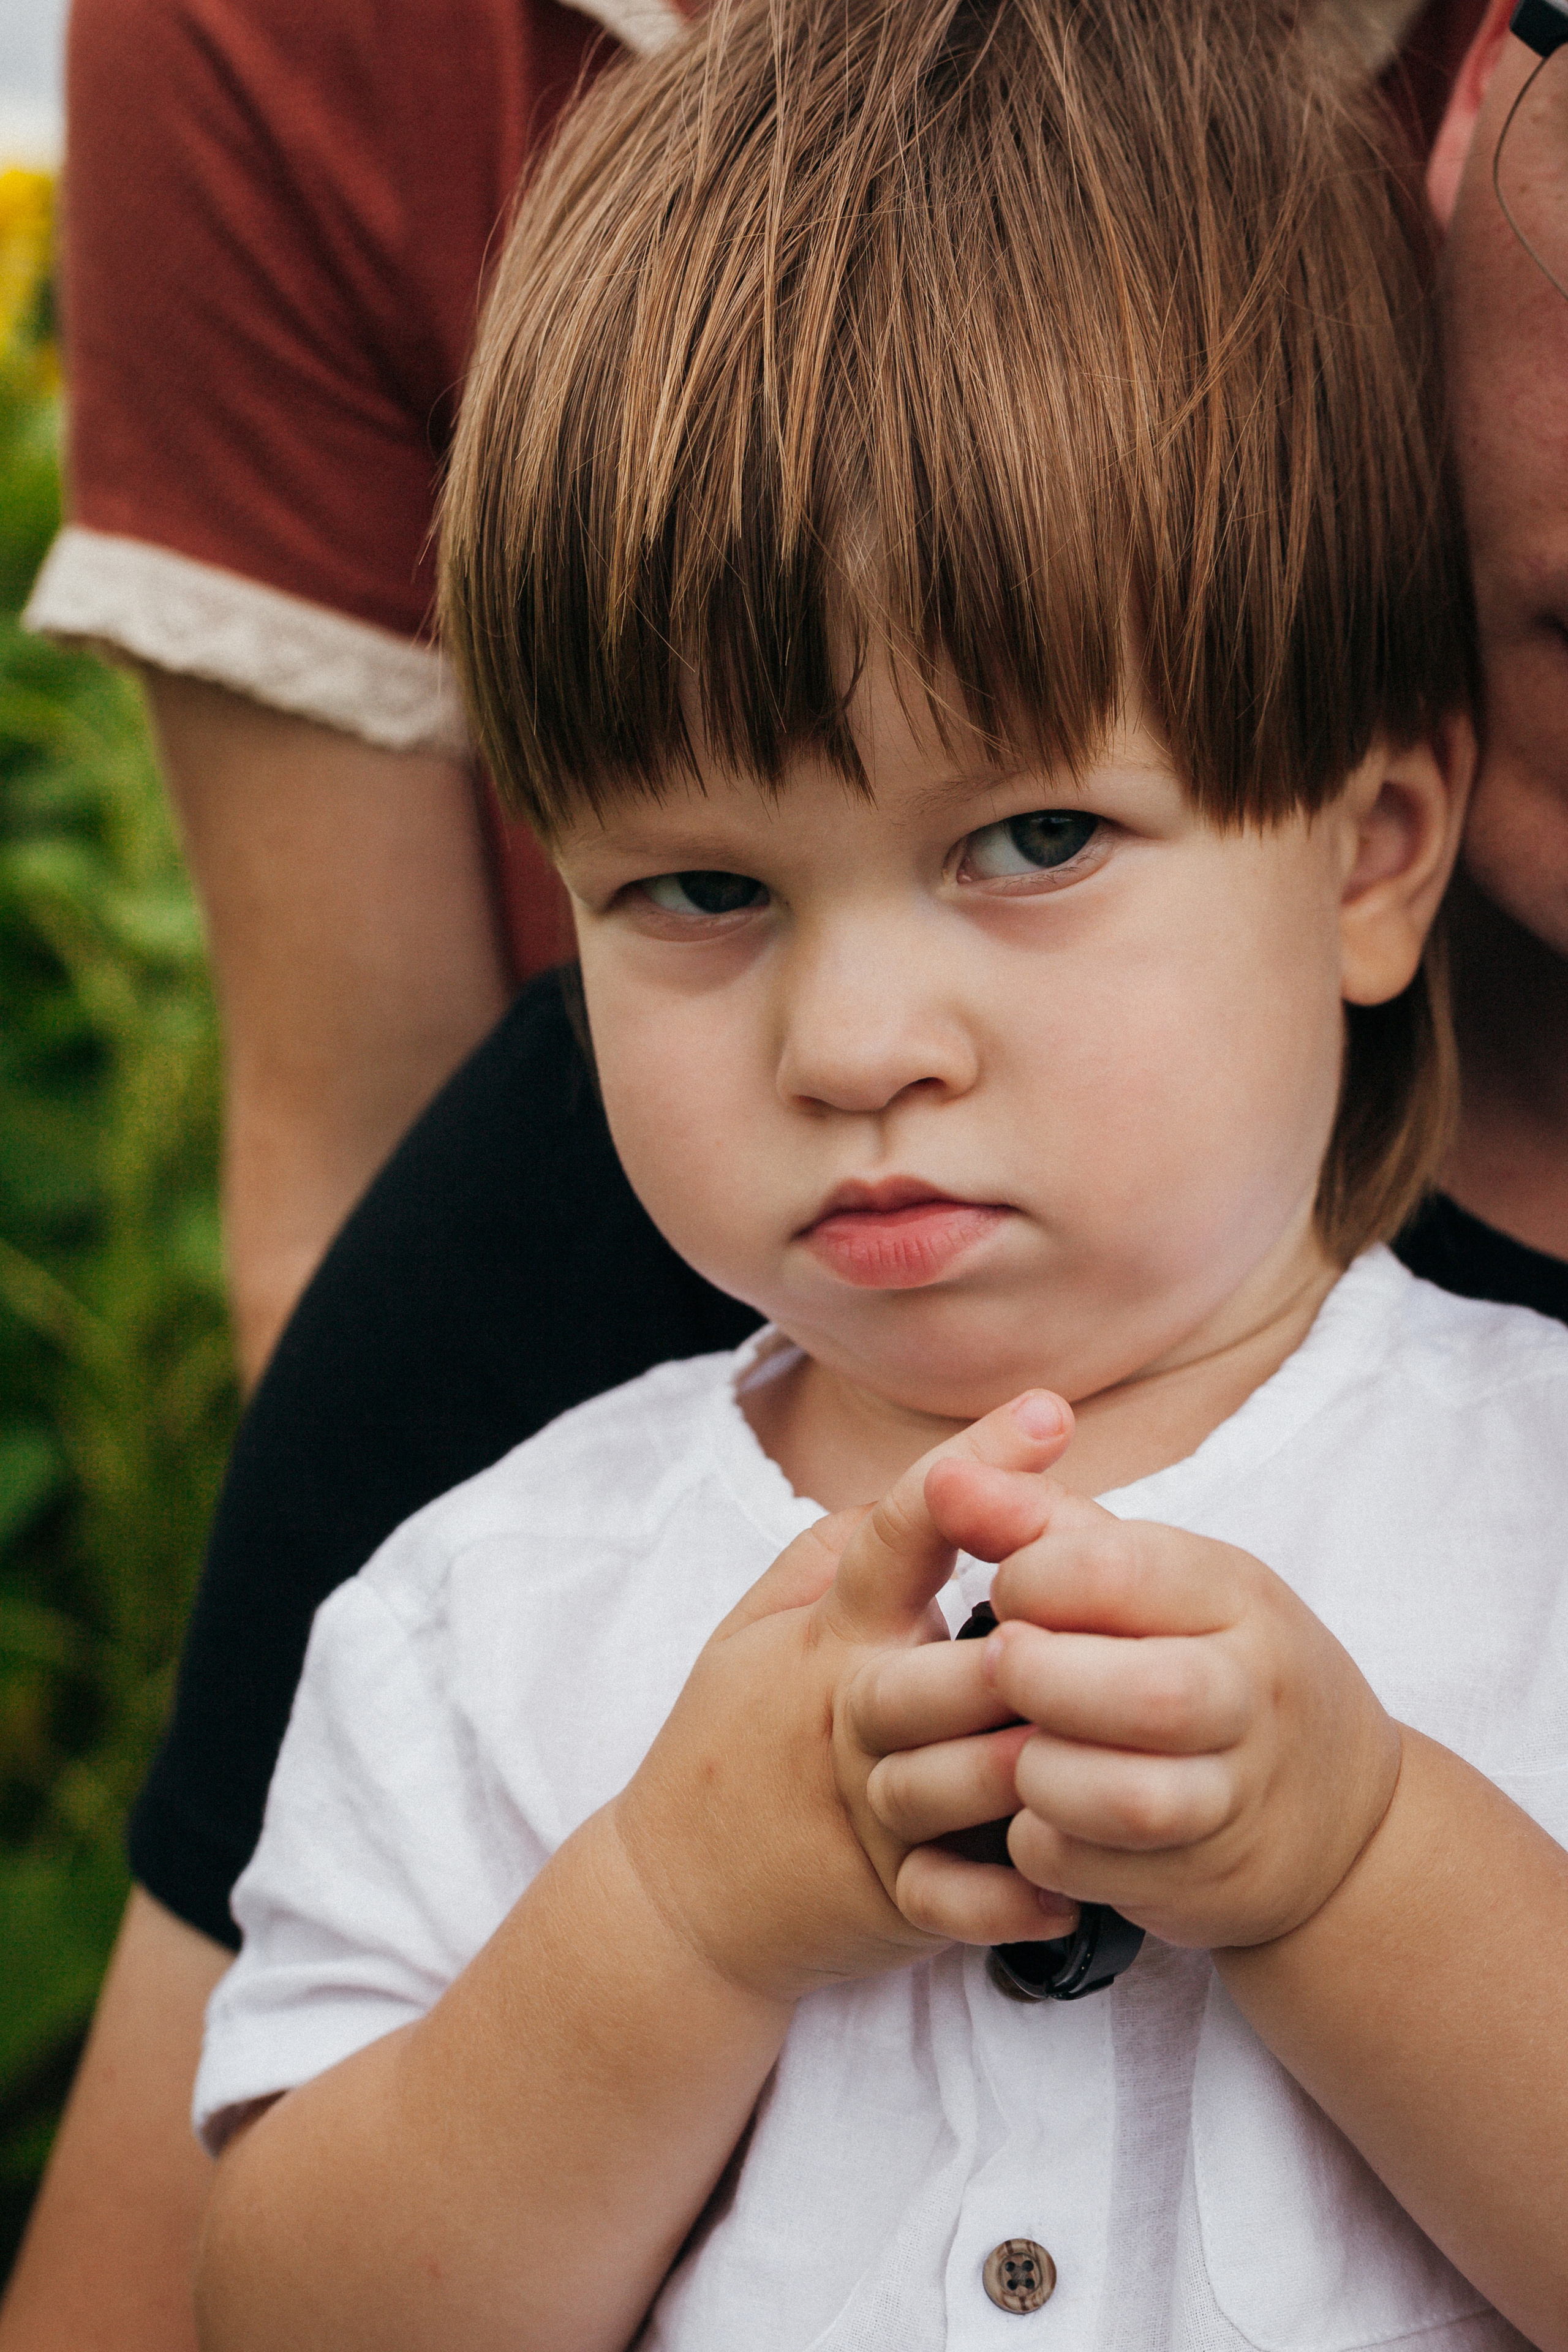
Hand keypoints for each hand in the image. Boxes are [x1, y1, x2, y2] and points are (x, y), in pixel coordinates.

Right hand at [608, 1396, 1078, 2006]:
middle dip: (1019, 1654)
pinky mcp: (883, 1895)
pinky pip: (953, 1900)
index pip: (898, 1532)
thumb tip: (935, 1483)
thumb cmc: (736, 1737)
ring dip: (1035, 1773)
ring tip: (1123, 1756)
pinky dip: (1010, 1899)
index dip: (970, 1470)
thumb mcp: (756, 1628)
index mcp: (827, 1633)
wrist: (677, 1897)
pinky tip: (1068, 1889)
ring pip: (959, 1785)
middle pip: (943, 1671)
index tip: (1047, 1413)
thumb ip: (836, 1552)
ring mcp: (866, 1810)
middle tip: (1106, 1625)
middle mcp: (849, 1714)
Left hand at [868, 1461, 1401, 1950]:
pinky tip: (1037, 1813)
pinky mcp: (1204, 1881)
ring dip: (1041, 1774)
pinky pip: (1096, 1870)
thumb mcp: (1157, 1575)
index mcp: (1237, 1595)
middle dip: (1041, 1678)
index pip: (1122, 1570)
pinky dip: (1044, 1844)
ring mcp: (1236, 1798)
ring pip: (1127, 1799)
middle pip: (1148, 1694)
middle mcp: (1253, 1695)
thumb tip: (945, 1478)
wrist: (1337, 1820)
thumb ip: (1042, 1523)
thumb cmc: (1211, 1661)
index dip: (1035, 1576)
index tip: (1011, 1591)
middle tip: (1002, 1666)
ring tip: (1019, 1748)